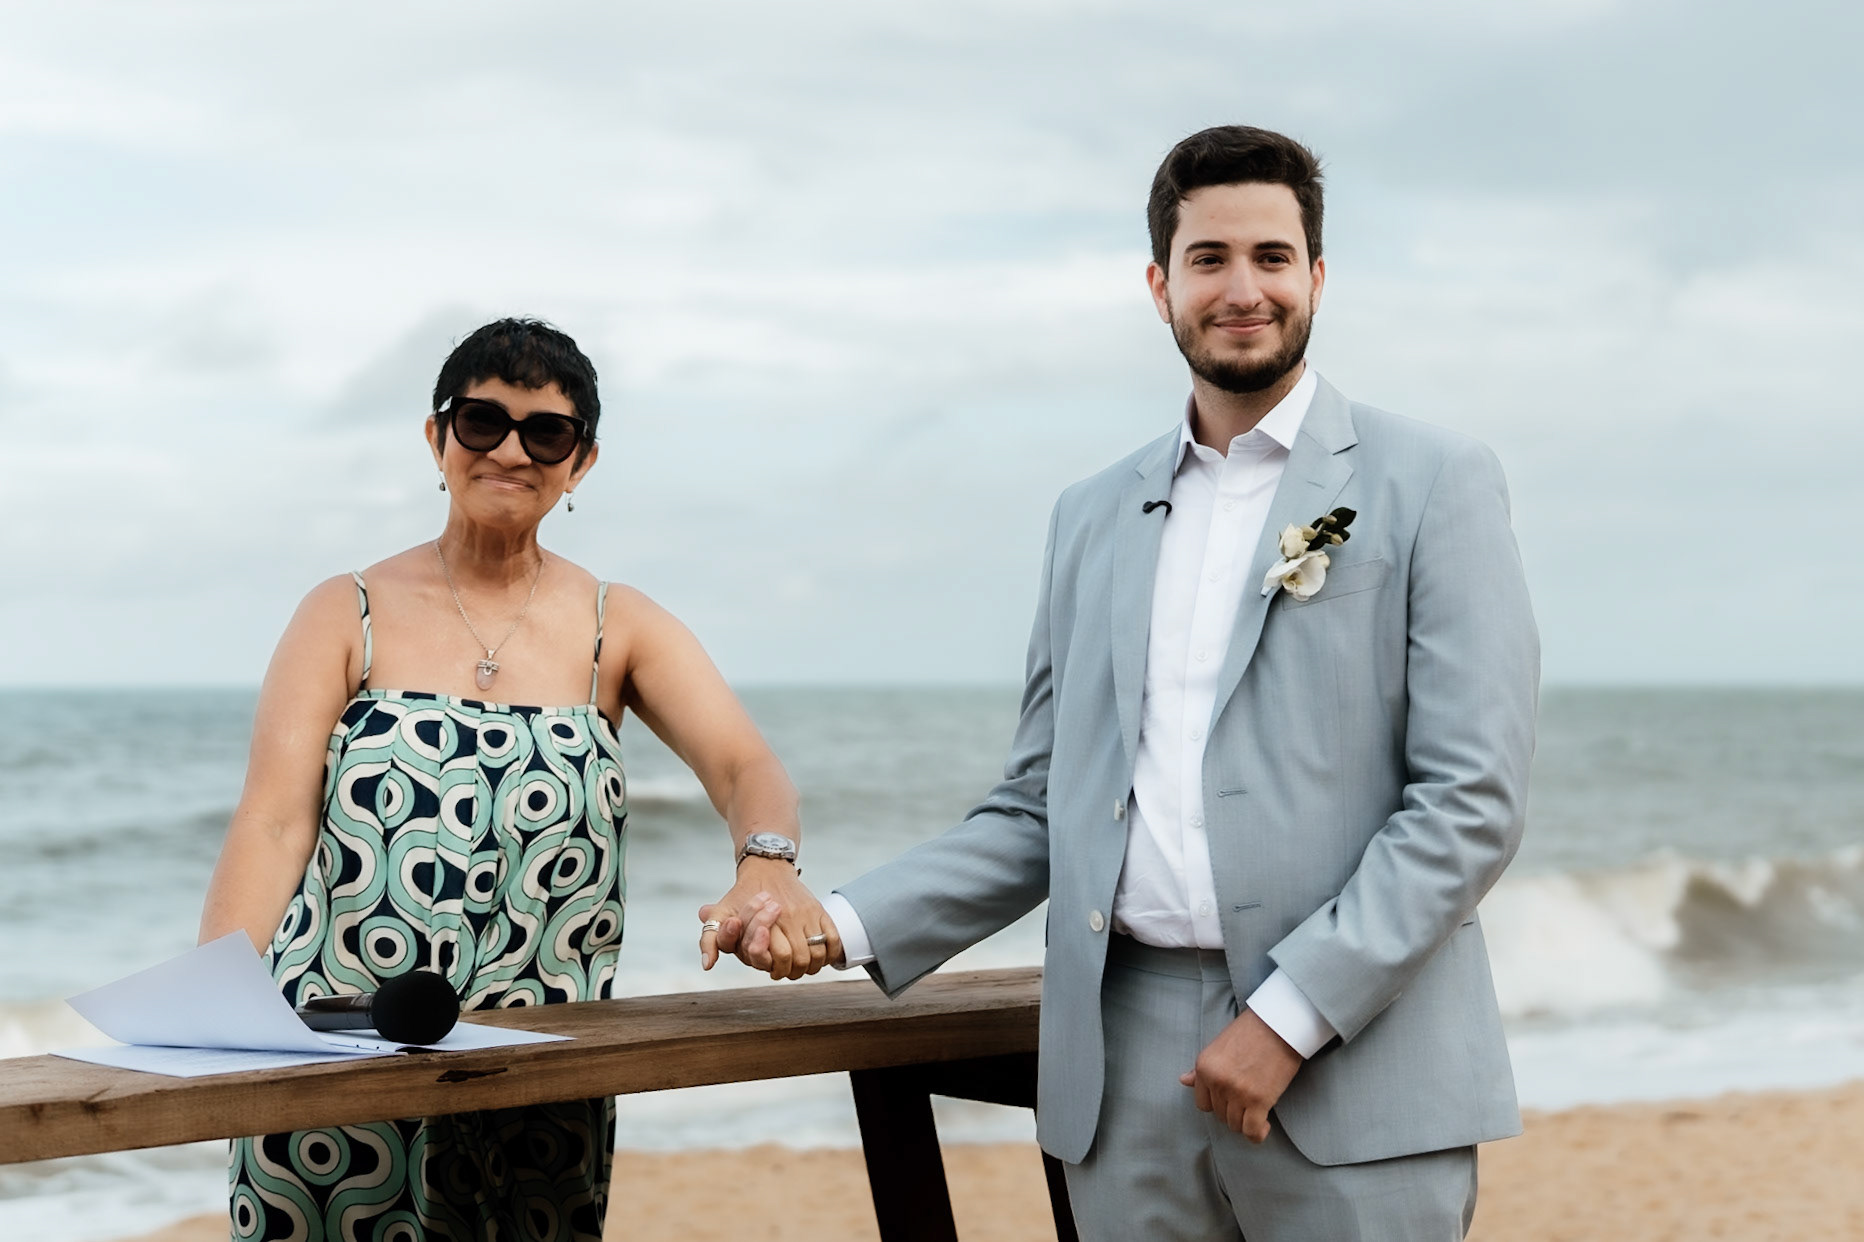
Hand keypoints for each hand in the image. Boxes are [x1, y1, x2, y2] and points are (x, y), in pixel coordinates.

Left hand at [699, 860, 841, 979]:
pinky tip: (820, 956)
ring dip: (812, 966)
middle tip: (788, 971)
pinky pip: (834, 939)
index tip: (772, 970)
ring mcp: (807, 913)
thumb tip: (707, 966)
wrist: (766, 866)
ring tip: (803, 966)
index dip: (775, 969)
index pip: (778, 956)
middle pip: (800, 959)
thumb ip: (710, 940)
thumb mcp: (720, 914)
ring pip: (818, 953)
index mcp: (765, 918)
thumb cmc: (741, 895)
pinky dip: (831, 954)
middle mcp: (789, 916)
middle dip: (794, 971)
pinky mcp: (820, 909)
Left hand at [1179, 1008, 1302, 1142]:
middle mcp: (1217, 1082)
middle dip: (1233, 1111)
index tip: (1231, 1098)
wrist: (1279, 1024)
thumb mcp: (1219, 1046)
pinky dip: (1257, 1134)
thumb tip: (1183, 1080)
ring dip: (1246, 1121)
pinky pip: (1251, 1131)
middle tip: (1248, 1099)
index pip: (1203, 1103)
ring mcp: (1237, 1092)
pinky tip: (1264, 1124)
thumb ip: (1202, 1069)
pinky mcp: (1259, 1100)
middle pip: (1220, 1115)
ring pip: (1235, 1124)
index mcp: (1204, 1067)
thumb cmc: (1251, 1032)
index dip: (1218, 1103)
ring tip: (1257, 1110)